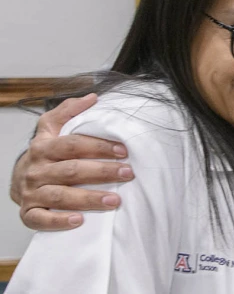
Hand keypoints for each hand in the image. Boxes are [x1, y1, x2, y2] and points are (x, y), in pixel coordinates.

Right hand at [10, 94, 134, 230]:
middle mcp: (36, 170)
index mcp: (44, 146)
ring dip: (89, 199)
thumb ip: (70, 110)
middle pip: (72, 170)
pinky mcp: (29, 212)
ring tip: (115, 200)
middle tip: (127, 173)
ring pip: (61, 196)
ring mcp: (32, 192)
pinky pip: (41, 220)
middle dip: (102, 172)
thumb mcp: (51, 126)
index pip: (73, 145)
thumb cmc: (45, 152)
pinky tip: (79, 221)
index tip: (123, 151)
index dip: (99, 146)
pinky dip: (59, 221)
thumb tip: (92, 97)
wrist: (20, 178)